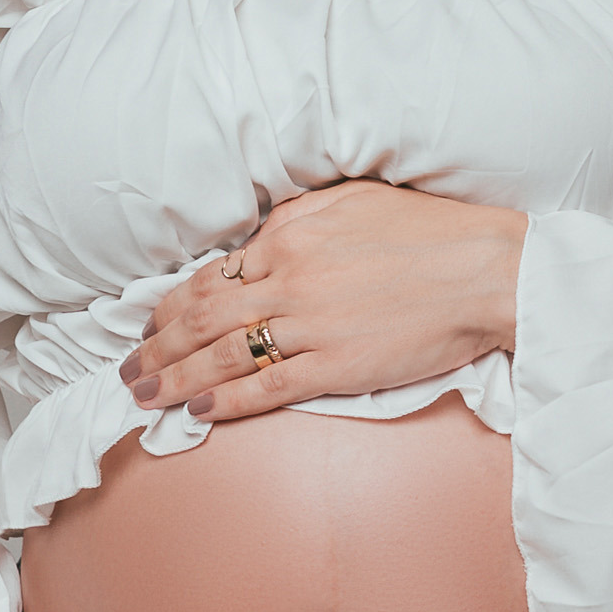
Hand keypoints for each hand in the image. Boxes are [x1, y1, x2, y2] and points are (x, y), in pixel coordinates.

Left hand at [118, 179, 525, 423]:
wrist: (486, 270)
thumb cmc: (428, 231)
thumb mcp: (351, 200)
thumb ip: (296, 221)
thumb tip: (256, 241)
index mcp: (288, 236)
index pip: (210, 275)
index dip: (171, 306)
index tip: (150, 324)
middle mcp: (287, 279)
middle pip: (201, 319)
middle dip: (155, 347)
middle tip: (127, 367)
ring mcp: (310, 326)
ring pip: (222, 357)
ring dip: (173, 378)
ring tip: (143, 394)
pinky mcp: (336, 367)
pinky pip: (266, 388)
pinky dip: (225, 402)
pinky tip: (196, 411)